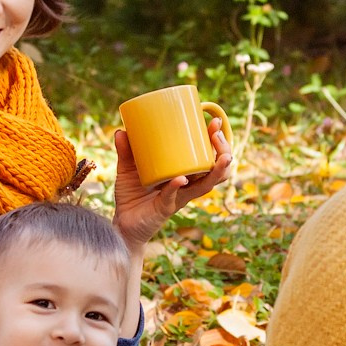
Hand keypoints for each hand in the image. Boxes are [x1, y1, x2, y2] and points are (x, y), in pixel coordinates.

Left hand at [112, 122, 233, 248]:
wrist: (122, 223)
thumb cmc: (131, 195)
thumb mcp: (127, 169)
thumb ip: (126, 151)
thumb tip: (121, 131)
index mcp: (183, 174)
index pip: (207, 157)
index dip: (217, 142)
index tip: (215, 122)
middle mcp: (187, 186)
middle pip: (216, 171)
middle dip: (224, 152)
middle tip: (217, 136)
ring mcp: (179, 198)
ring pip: (205, 185)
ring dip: (216, 171)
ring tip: (222, 157)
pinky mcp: (166, 208)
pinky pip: (174, 196)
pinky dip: (176, 186)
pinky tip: (180, 178)